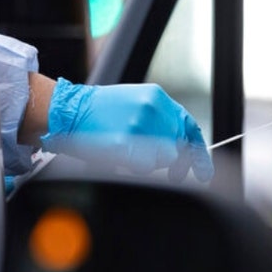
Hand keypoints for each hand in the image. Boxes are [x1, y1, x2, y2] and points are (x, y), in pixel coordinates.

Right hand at [41, 78, 213, 181]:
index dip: (198, 152)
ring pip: (163, 159)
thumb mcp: (134, 104)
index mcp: (156, 98)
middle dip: (175, 163)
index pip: (189, 126)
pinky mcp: (126, 143)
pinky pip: (144, 168)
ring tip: (128, 153)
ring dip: (149, 164)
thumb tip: (181, 148)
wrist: (68, 111)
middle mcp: (152, 109)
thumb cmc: (98, 112)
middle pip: (178, 148)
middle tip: (171, 173)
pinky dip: (134, 167)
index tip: (204, 170)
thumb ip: (161, 121)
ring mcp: (139, 126)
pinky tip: (120, 157)